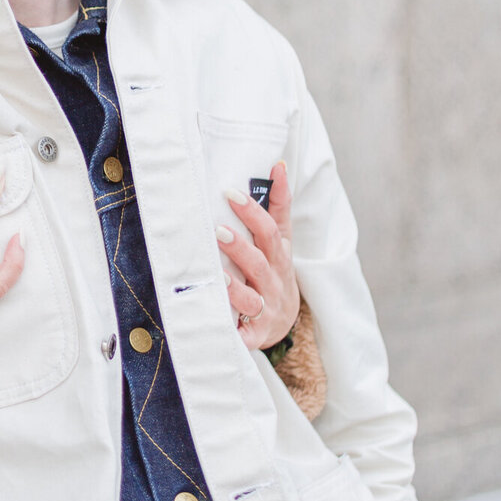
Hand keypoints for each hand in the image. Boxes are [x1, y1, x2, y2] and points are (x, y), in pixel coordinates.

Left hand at [216, 161, 299, 351]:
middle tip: (218, 230)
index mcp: (279, 256)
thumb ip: (277, 206)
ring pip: (251, 299)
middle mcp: (274, 281)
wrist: (282, 321)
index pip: (270, 230)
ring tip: (219, 275)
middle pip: (260, 261)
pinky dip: (233, 331)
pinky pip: (243, 333)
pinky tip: (219, 322)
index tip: (231, 192)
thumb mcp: (280, 240)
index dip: (254, 211)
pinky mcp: (254, 334)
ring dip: (235, 288)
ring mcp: (265, 309)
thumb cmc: (274, 272)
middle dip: (240, 246)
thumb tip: (278, 165)